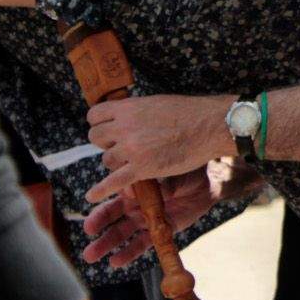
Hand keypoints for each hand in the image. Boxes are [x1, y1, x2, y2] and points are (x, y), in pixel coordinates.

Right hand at [80, 160, 237, 269]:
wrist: (207, 183)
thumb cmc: (185, 171)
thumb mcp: (170, 174)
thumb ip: (153, 183)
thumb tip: (130, 187)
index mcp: (134, 187)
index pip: (111, 197)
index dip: (102, 210)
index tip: (94, 219)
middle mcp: (135, 203)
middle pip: (111, 217)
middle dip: (97, 226)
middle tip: (86, 235)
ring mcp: (145, 218)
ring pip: (122, 233)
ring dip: (107, 244)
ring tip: (91, 256)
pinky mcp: (158, 230)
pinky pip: (141, 243)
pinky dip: (128, 253)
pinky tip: (115, 262)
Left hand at [86, 94, 232, 204]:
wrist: (209, 125)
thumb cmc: (189, 112)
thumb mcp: (155, 103)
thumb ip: (135, 112)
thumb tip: (124, 119)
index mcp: (127, 108)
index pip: (94, 116)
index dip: (101, 124)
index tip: (110, 129)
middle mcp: (124, 127)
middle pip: (96, 138)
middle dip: (107, 143)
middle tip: (123, 145)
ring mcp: (131, 149)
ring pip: (107, 160)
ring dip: (117, 162)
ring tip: (135, 161)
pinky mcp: (141, 168)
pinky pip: (113, 182)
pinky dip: (101, 190)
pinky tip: (91, 197)